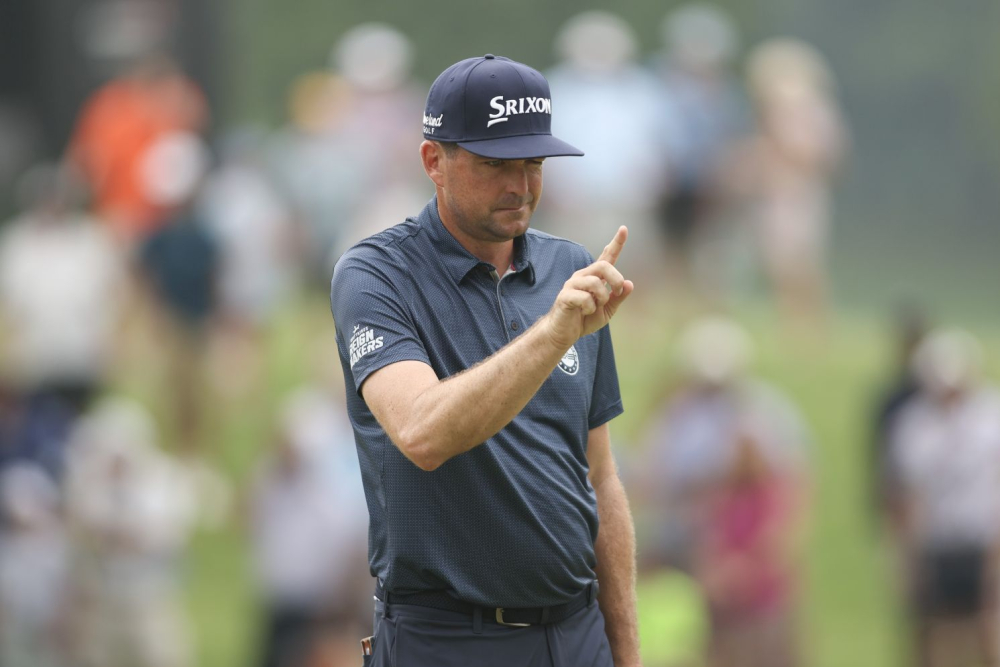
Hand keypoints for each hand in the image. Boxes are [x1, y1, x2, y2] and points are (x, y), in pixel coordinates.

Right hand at [543, 226, 633, 348]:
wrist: (565, 333)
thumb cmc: (584, 319)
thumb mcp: (607, 310)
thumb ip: (618, 297)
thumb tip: (629, 284)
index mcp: (595, 277)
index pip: (607, 257)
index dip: (617, 243)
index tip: (624, 228)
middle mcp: (583, 276)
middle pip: (604, 266)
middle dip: (615, 280)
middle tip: (616, 293)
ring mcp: (573, 284)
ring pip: (596, 282)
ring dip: (602, 298)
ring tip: (594, 307)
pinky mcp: (566, 295)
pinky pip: (585, 298)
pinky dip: (590, 308)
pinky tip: (584, 311)